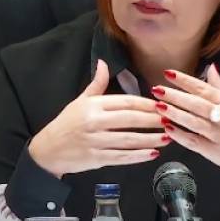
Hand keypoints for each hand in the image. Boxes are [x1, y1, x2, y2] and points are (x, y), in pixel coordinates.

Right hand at [29, 59, 168, 176]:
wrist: (48, 150)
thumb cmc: (66, 123)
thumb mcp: (80, 100)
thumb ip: (97, 83)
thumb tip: (104, 62)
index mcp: (93, 105)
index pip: (125, 102)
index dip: (146, 103)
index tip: (162, 104)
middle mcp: (94, 122)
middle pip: (130, 119)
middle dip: (153, 120)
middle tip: (171, 120)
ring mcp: (96, 141)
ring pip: (129, 140)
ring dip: (150, 139)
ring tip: (167, 137)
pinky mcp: (97, 158)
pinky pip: (122, 157)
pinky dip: (138, 156)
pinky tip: (152, 154)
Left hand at [151, 64, 219, 178]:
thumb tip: (211, 68)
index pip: (203, 88)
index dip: (185, 80)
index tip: (169, 73)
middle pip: (196, 103)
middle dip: (175, 95)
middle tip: (158, 89)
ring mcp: (217, 134)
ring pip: (193, 122)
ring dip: (175, 113)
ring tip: (159, 106)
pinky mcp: (212, 150)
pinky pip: (193, 141)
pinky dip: (180, 135)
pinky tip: (168, 129)